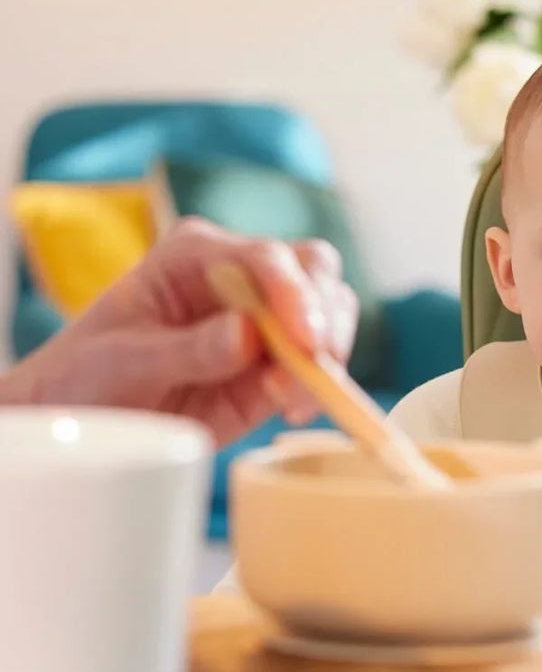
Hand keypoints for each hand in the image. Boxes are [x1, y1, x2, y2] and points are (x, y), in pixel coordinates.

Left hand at [0, 217, 358, 445]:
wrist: (81, 417)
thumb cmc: (87, 374)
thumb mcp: (123, 361)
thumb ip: (186, 349)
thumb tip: (248, 335)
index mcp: (196, 254)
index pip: (264, 256)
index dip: (293, 292)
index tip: (305, 339)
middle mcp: (240, 276)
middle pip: (314, 271)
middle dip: (325, 315)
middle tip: (315, 364)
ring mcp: (265, 320)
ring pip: (330, 314)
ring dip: (328, 355)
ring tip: (294, 399)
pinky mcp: (277, 364)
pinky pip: (320, 365)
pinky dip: (320, 386)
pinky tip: (293, 408)